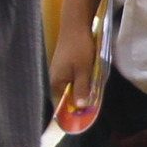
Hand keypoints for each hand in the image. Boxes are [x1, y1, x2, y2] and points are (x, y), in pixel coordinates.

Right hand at [45, 3, 101, 129]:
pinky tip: (89, 84)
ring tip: (92, 97)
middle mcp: (54, 80)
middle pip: (65, 99)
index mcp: (56, 83)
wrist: (75, 25)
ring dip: (80, 94)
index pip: (60, 106)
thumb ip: (82, 89)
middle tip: (92, 108)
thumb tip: (80, 108)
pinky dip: (80, 85)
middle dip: (78, 105)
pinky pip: (72, 82)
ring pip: (70, 90)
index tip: (83, 121)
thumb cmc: (79, 48)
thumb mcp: (84, 70)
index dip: (71, 115)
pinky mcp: (64, 68)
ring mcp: (59, 73)